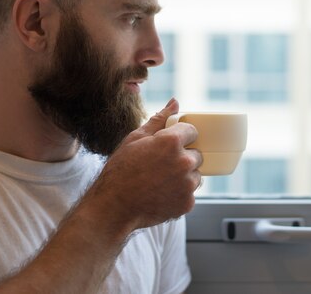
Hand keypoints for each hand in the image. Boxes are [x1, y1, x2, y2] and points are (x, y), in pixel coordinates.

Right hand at [88, 98, 201, 231]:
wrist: (113, 206)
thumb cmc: (121, 170)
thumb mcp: (135, 139)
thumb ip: (159, 120)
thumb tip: (175, 103)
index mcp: (172, 142)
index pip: (193, 131)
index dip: (182, 137)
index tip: (172, 144)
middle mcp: (184, 162)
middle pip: (196, 154)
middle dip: (183, 157)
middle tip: (162, 166)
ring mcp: (187, 184)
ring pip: (195, 175)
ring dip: (184, 176)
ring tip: (161, 181)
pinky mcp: (187, 203)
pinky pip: (190, 194)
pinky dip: (179, 194)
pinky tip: (161, 194)